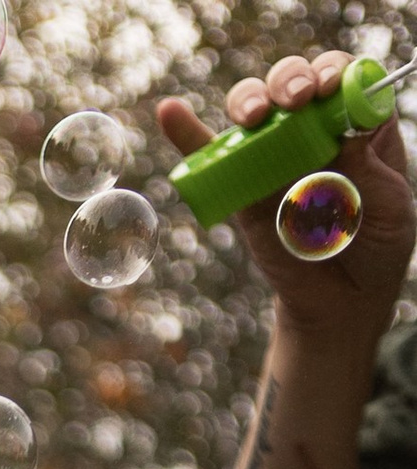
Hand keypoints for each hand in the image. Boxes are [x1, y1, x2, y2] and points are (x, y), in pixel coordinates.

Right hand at [158, 51, 416, 337]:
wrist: (339, 303)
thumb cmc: (377, 249)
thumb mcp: (392, 209)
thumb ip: (373, 172)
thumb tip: (346, 136)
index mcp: (358, 123)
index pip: (342, 76)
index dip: (332, 71)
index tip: (328, 89)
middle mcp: (314, 129)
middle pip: (294, 83)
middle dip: (290, 82)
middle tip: (296, 101)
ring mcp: (275, 157)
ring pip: (255, 109)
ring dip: (249, 101)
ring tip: (252, 117)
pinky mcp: (243, 191)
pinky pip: (212, 159)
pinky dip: (187, 135)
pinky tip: (170, 113)